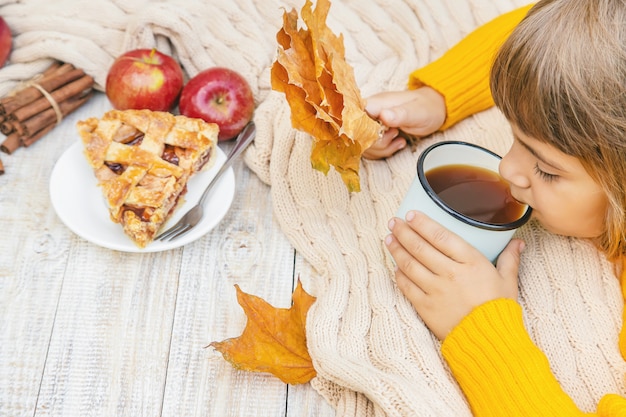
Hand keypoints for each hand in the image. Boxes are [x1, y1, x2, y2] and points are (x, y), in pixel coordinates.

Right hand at [363, 87, 445, 158]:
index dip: (362, 131)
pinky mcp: (376, 133)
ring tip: (398, 140)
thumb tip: (384, 115)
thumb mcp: (417, 112)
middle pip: (358, 135)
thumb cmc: (427, 107)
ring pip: (364, 144)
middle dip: (376, 143)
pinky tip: (397, 144)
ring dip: (381, 148)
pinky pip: (371, 148)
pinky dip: (383, 151)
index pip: (354, 118)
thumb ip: (400, 114)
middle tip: (395, 135)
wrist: (433, 109)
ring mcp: (372, 123)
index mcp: (375, 104)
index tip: (379, 135)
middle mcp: (370, 113)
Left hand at [385, 211, 523, 339]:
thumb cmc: (499, 310)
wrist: (490, 342)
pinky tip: (395, 266)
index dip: (423, 223)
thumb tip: (518, 242)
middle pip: (420, 247)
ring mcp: (435, 290)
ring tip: (389, 238)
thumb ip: (509, 259)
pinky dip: (399, 274)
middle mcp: (450, 273)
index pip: (440, 236)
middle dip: (404, 231)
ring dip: (396, 249)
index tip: (410, 214)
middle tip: (393, 222)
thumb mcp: (508, 282)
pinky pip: (407, 286)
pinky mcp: (425, 307)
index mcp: (470, 262)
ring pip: (409, 264)